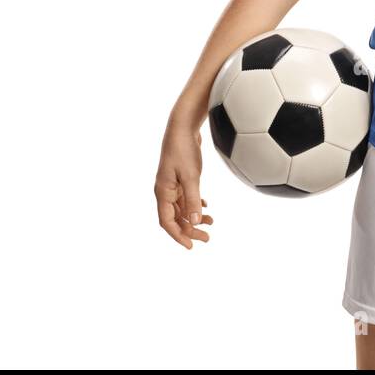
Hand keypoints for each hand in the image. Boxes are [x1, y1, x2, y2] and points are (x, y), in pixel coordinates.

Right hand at [155, 116, 212, 249]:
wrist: (182, 127)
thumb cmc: (183, 150)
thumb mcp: (191, 176)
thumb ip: (193, 199)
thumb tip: (195, 222)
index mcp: (163, 192)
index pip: (167, 222)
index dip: (178, 236)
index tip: (191, 246)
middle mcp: (165, 191)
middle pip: (175, 218)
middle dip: (190, 229)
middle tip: (207, 238)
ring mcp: (172, 185)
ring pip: (182, 208)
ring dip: (194, 217)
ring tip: (211, 223)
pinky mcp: (179, 178)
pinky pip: (185, 198)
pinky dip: (195, 205)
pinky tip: (205, 208)